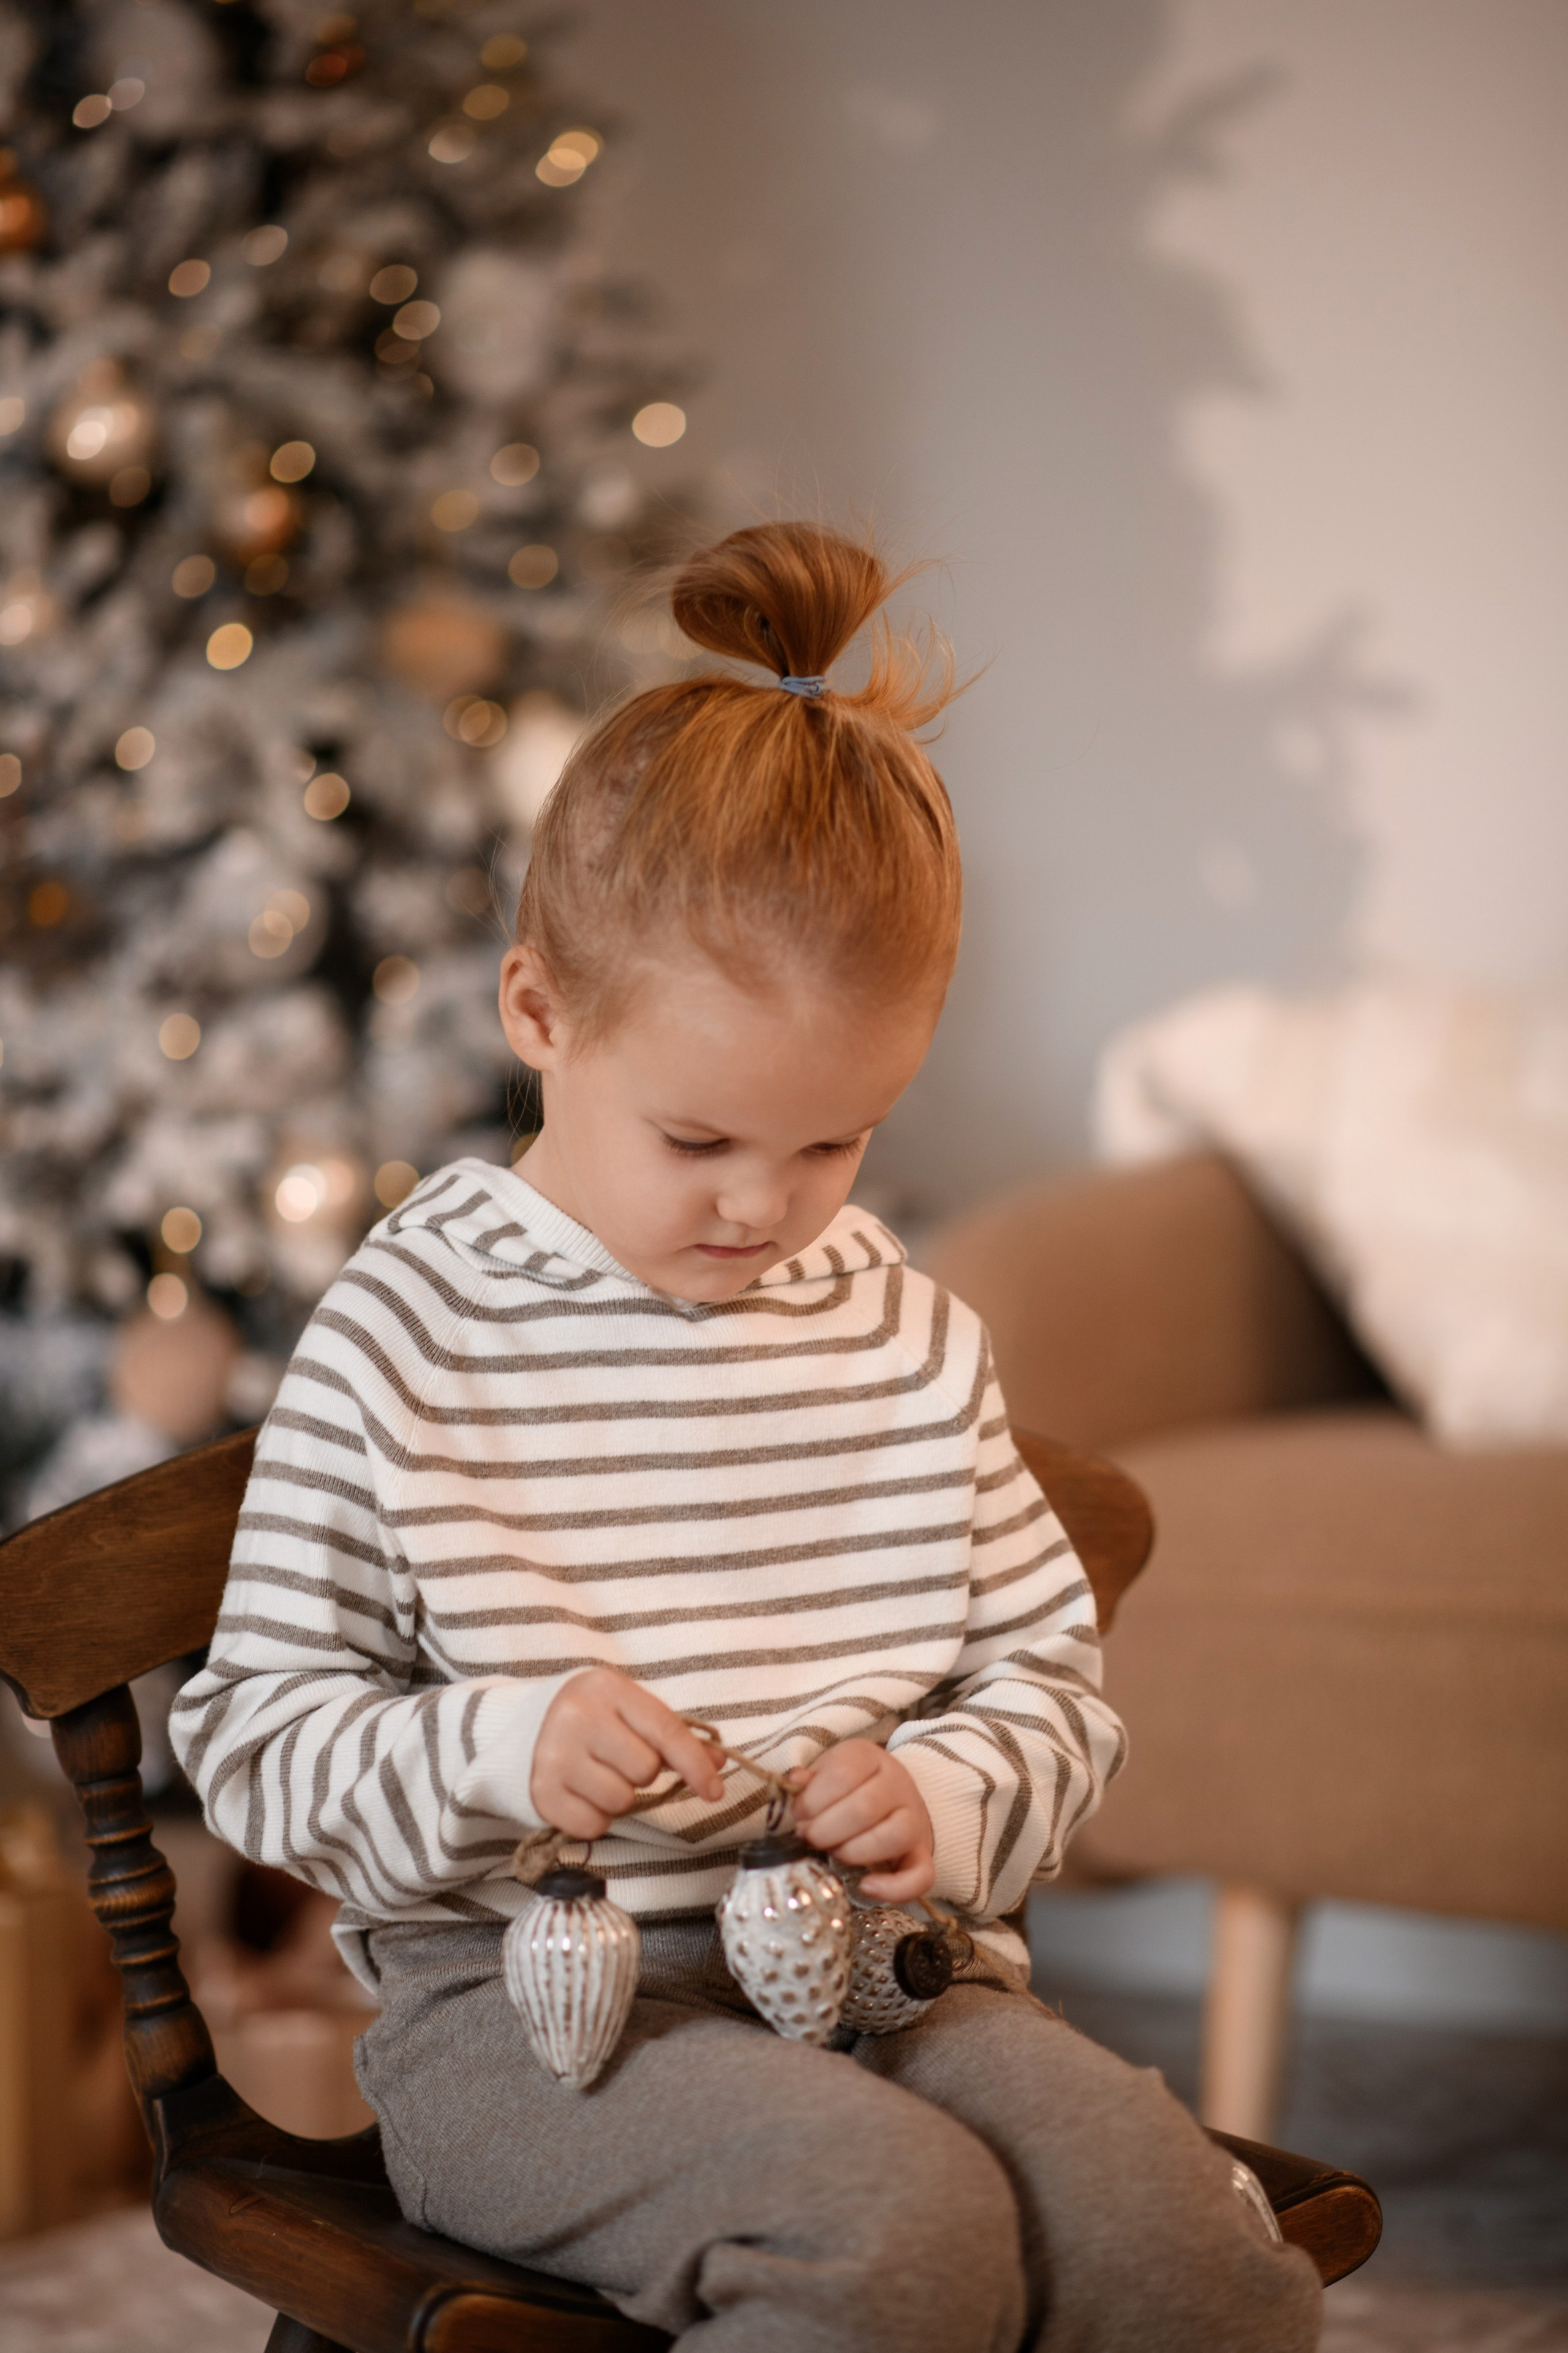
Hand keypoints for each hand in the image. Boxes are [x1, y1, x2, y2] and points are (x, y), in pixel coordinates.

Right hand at [531, 1669, 724, 1839]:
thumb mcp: (627, 1712)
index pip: (665, 1730)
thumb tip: (718, 1763)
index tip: (715, 1790)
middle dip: (641, 1774)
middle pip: (644, 1770)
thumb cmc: (588, 1719)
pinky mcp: (541, 1792)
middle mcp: (577, 1717)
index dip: (695, 1764)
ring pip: (621, 1801)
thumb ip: (672, 1735)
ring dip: (617, 1797)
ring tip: (595, 1775)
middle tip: (617, 1760)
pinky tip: (579, 1793)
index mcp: (606, 1689)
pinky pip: (593, 1826)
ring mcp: (554, 1755)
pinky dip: (594, 1818)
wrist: (516, 1729)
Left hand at [788, 1740, 934, 1902]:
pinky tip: (865, 1886)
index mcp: (870, 1759)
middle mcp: (898, 1785)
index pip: (843, 1773)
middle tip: (808, 1836)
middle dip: (826, 1829)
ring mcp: (914, 1820)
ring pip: (895, 1836)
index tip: (798, 1814)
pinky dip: (894, 1888)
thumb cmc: (849, 1787)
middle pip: (865, 1807)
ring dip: (854, 1852)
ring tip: (834, 1852)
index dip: (812, 1799)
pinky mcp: (922, 1854)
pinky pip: (921, 1876)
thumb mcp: (827, 1772)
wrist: (893, 1798)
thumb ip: (809, 1780)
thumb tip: (793, 1783)